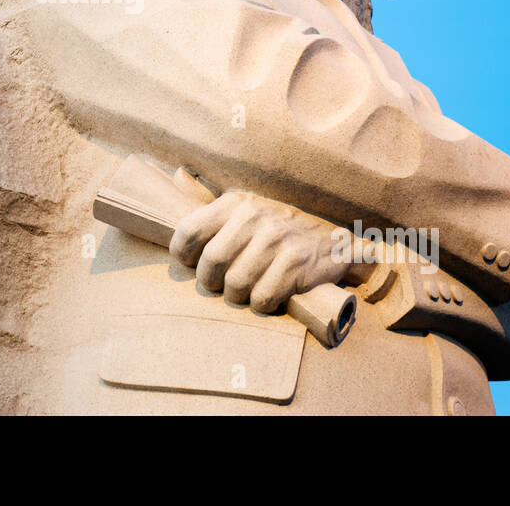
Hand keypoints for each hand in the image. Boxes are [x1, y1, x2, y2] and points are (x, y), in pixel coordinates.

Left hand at [170, 190, 346, 312]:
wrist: (333, 239)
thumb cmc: (278, 230)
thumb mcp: (246, 212)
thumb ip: (214, 223)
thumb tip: (177, 251)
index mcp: (235, 203)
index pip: (188, 231)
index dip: (182, 255)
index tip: (191, 264)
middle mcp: (254, 217)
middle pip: (210, 263)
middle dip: (209, 282)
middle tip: (219, 285)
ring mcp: (276, 240)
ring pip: (235, 285)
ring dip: (237, 296)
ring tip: (246, 290)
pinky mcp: (296, 263)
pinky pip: (262, 298)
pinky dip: (261, 305)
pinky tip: (269, 295)